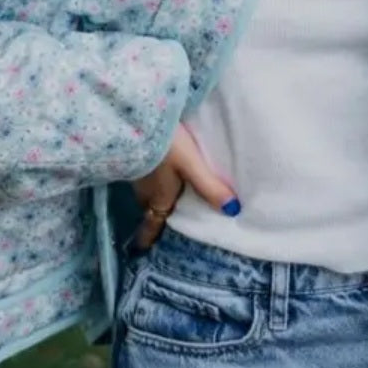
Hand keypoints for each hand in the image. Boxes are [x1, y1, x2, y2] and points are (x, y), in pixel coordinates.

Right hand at [131, 123, 239, 249]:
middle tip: (165, 217)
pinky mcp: (134, 156)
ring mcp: (136, 173)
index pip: (152, 224)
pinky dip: (151, 177)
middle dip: (156, 213)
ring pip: (146, 190)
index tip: (144, 248)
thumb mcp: (192, 166)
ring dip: (154, 193)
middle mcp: (144, 190)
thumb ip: (210, 187)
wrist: (136, 118)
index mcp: (158, 197)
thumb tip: (233, 211)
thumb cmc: (165, 146)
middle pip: (150, 207)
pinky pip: (143, 175)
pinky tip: (158, 167)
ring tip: (166, 192)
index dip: (148, 236)